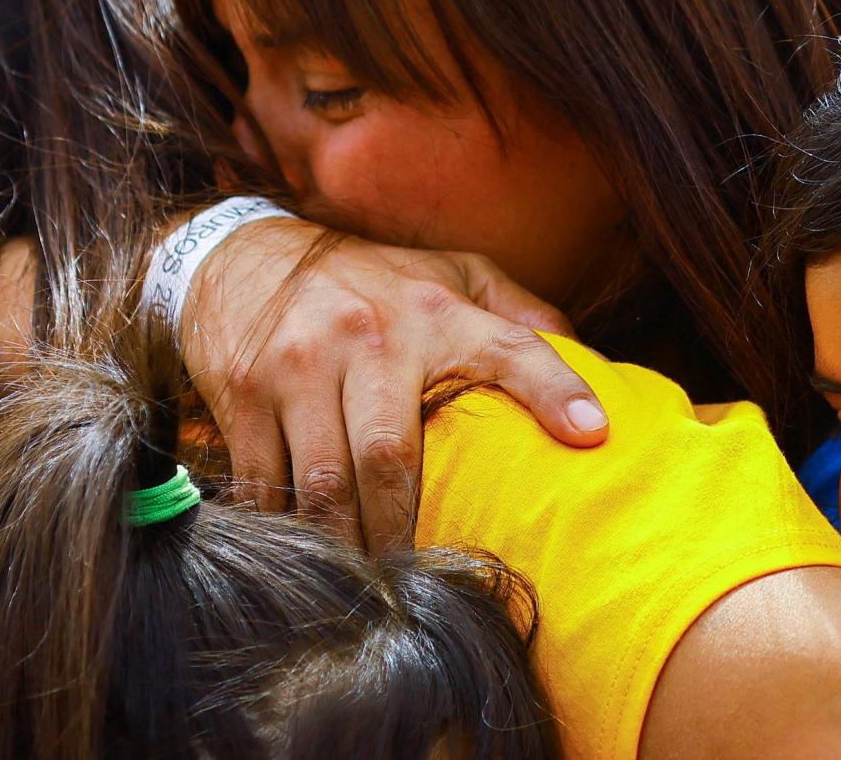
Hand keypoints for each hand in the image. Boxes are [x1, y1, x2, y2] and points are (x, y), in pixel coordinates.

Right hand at [177, 216, 609, 552]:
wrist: (241, 254)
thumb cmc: (368, 279)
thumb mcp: (448, 274)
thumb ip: (517, 314)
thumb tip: (600, 370)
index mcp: (432, 312)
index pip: (507, 348)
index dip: (552, 388)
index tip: (591, 433)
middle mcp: (366, 335)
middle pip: (389, 456)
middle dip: (404, 530)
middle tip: (423, 581)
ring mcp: (299, 365)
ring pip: (324, 482)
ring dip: (346, 548)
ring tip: (368, 586)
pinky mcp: (244, 395)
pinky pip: (264, 483)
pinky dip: (287, 530)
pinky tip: (307, 554)